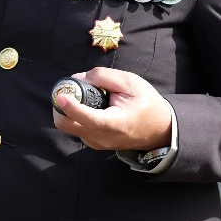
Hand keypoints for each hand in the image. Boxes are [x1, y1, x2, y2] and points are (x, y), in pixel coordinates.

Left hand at [53, 67, 173, 151]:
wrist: (160, 129)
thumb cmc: (147, 103)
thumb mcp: (131, 82)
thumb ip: (104, 77)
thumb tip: (78, 78)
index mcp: (115, 124)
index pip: (87, 118)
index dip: (71, 106)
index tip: (60, 94)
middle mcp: (102, 138)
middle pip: (67, 125)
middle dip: (61, 106)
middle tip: (69, 89)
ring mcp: (96, 143)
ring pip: (69, 126)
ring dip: (68, 110)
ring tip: (84, 96)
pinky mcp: (93, 143)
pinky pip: (75, 128)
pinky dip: (74, 116)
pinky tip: (89, 106)